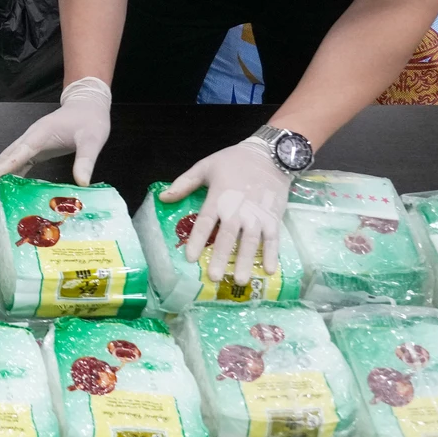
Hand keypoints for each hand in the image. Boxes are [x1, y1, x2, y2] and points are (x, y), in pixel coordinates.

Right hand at [0, 77, 111, 193]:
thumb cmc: (90, 120)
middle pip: (8, 156)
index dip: (7, 167)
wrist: (88, 105)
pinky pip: (19, 161)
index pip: (20, 152)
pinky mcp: (36, 147)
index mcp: (41, 133)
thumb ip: (86, 161)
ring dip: (1, 174)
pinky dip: (12, 173)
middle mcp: (31, 137)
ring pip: (10, 158)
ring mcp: (32, 142)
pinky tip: (9, 187)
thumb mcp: (92, 141)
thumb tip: (82, 183)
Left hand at [163, 140, 289, 285]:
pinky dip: (272, 254)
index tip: (190, 258)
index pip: (206, 223)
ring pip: (251, 242)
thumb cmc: (234, 161)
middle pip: (228, 237)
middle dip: (221, 258)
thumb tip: (163, 197)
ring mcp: (258, 215)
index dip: (198, 240)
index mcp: (219, 198)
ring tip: (240, 281)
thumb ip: (184, 183)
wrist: (270, 155)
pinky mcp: (274, 218)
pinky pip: (273, 239)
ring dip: (246, 262)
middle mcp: (238, 210)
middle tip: (215, 277)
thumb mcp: (206, 166)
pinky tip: (269, 271)